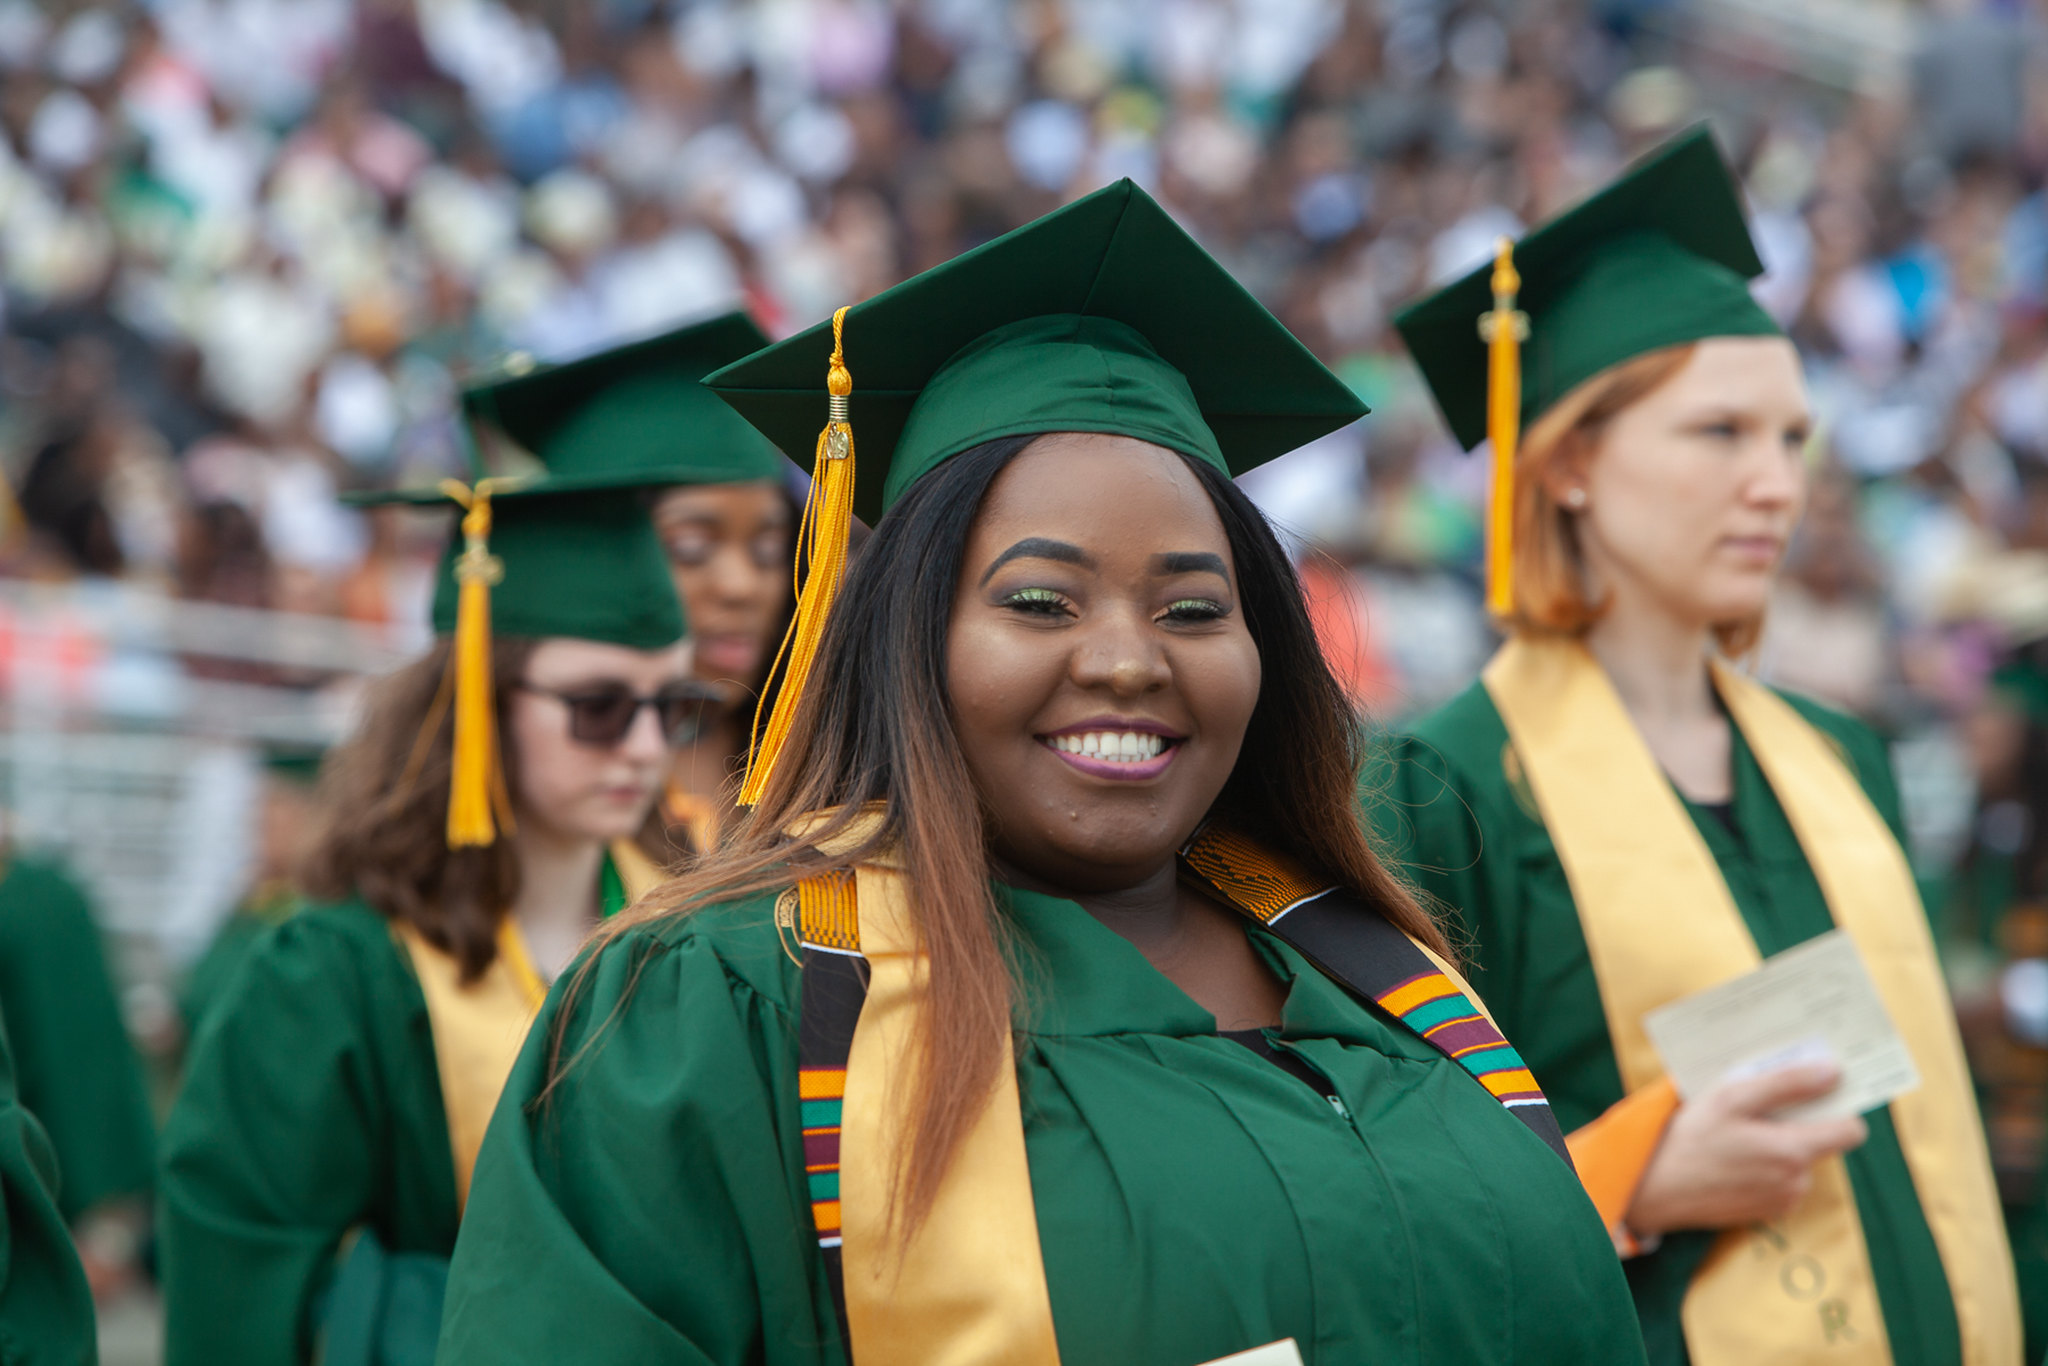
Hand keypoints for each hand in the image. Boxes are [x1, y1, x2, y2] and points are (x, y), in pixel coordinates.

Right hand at [1625, 1063, 1867, 1237]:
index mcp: (1794, 1152)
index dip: (1836, 1107)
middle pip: (1820, 1142)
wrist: (1654, 1189)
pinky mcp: (1765, 1213)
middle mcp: (1797, 1183)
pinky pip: (1780, 1181)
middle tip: (1756, 1107)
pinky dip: (1764, 1166)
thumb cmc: (1690, 1138)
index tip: (1817, 1091)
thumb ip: (1787, 1084)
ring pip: (1797, 1162)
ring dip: (1777, 1145)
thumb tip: (1833, 1072)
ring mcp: (1782, 1202)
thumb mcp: (1732, 1097)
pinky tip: (1731, 1157)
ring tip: (1736, 1133)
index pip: (1851, 1130)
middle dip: (1797, 1122)